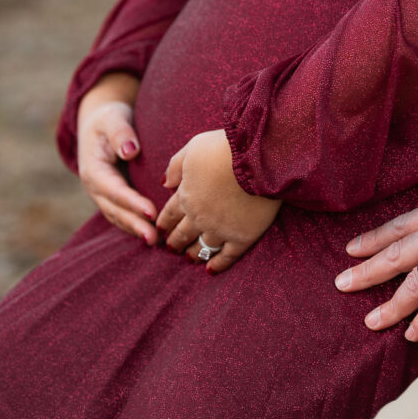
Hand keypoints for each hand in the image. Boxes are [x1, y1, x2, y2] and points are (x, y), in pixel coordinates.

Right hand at [77, 72, 157, 243]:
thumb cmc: (109, 118)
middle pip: (115, 209)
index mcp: (93, 168)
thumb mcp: (112, 117)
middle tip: (155, 237)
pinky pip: (123, 214)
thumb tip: (130, 151)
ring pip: (118, 216)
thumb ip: (120, 132)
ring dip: (136, 230)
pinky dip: (136, 225)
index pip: (113, 189)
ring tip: (157, 241)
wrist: (100, 122)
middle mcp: (95, 186)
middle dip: (135, 224)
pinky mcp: (113, 197)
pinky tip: (154, 234)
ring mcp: (102, 194)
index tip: (151, 211)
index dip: (131, 202)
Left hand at [156, 129, 281, 272]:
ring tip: (190, 257)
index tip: (160, 229)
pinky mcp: (242, 237)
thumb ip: (175, 166)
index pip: (169, 214)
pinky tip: (211, 270)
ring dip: (193, 253)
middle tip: (171, 247)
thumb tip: (164, 183)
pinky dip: (217, 264)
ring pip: (202, 247)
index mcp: (185, 195)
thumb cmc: (224, 147)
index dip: (164, 222)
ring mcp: (220, 229)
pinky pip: (227, 256)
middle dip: (175, 241)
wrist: (257, 159)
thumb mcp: (193, 147)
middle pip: (182, 233)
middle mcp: (199, 217)